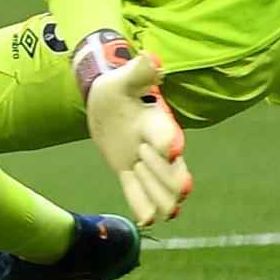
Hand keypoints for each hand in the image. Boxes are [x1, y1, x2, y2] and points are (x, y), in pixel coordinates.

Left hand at [85, 48, 191, 225]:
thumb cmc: (117, 87)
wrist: (105, 102)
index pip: (168, 139)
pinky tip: (146, 221)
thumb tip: (151, 57)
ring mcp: (145, 164)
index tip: (165, 148)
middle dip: (161, 177)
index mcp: (158, 125)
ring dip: (155, 197)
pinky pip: (138, 196)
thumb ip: (139, 71)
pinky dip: (143, 208)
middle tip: (138, 161)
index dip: (168, 146)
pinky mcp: (128, 173)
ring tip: (147, 194)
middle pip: (174, 176)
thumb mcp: (125, 78)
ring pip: (162, 192)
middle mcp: (158, 150)